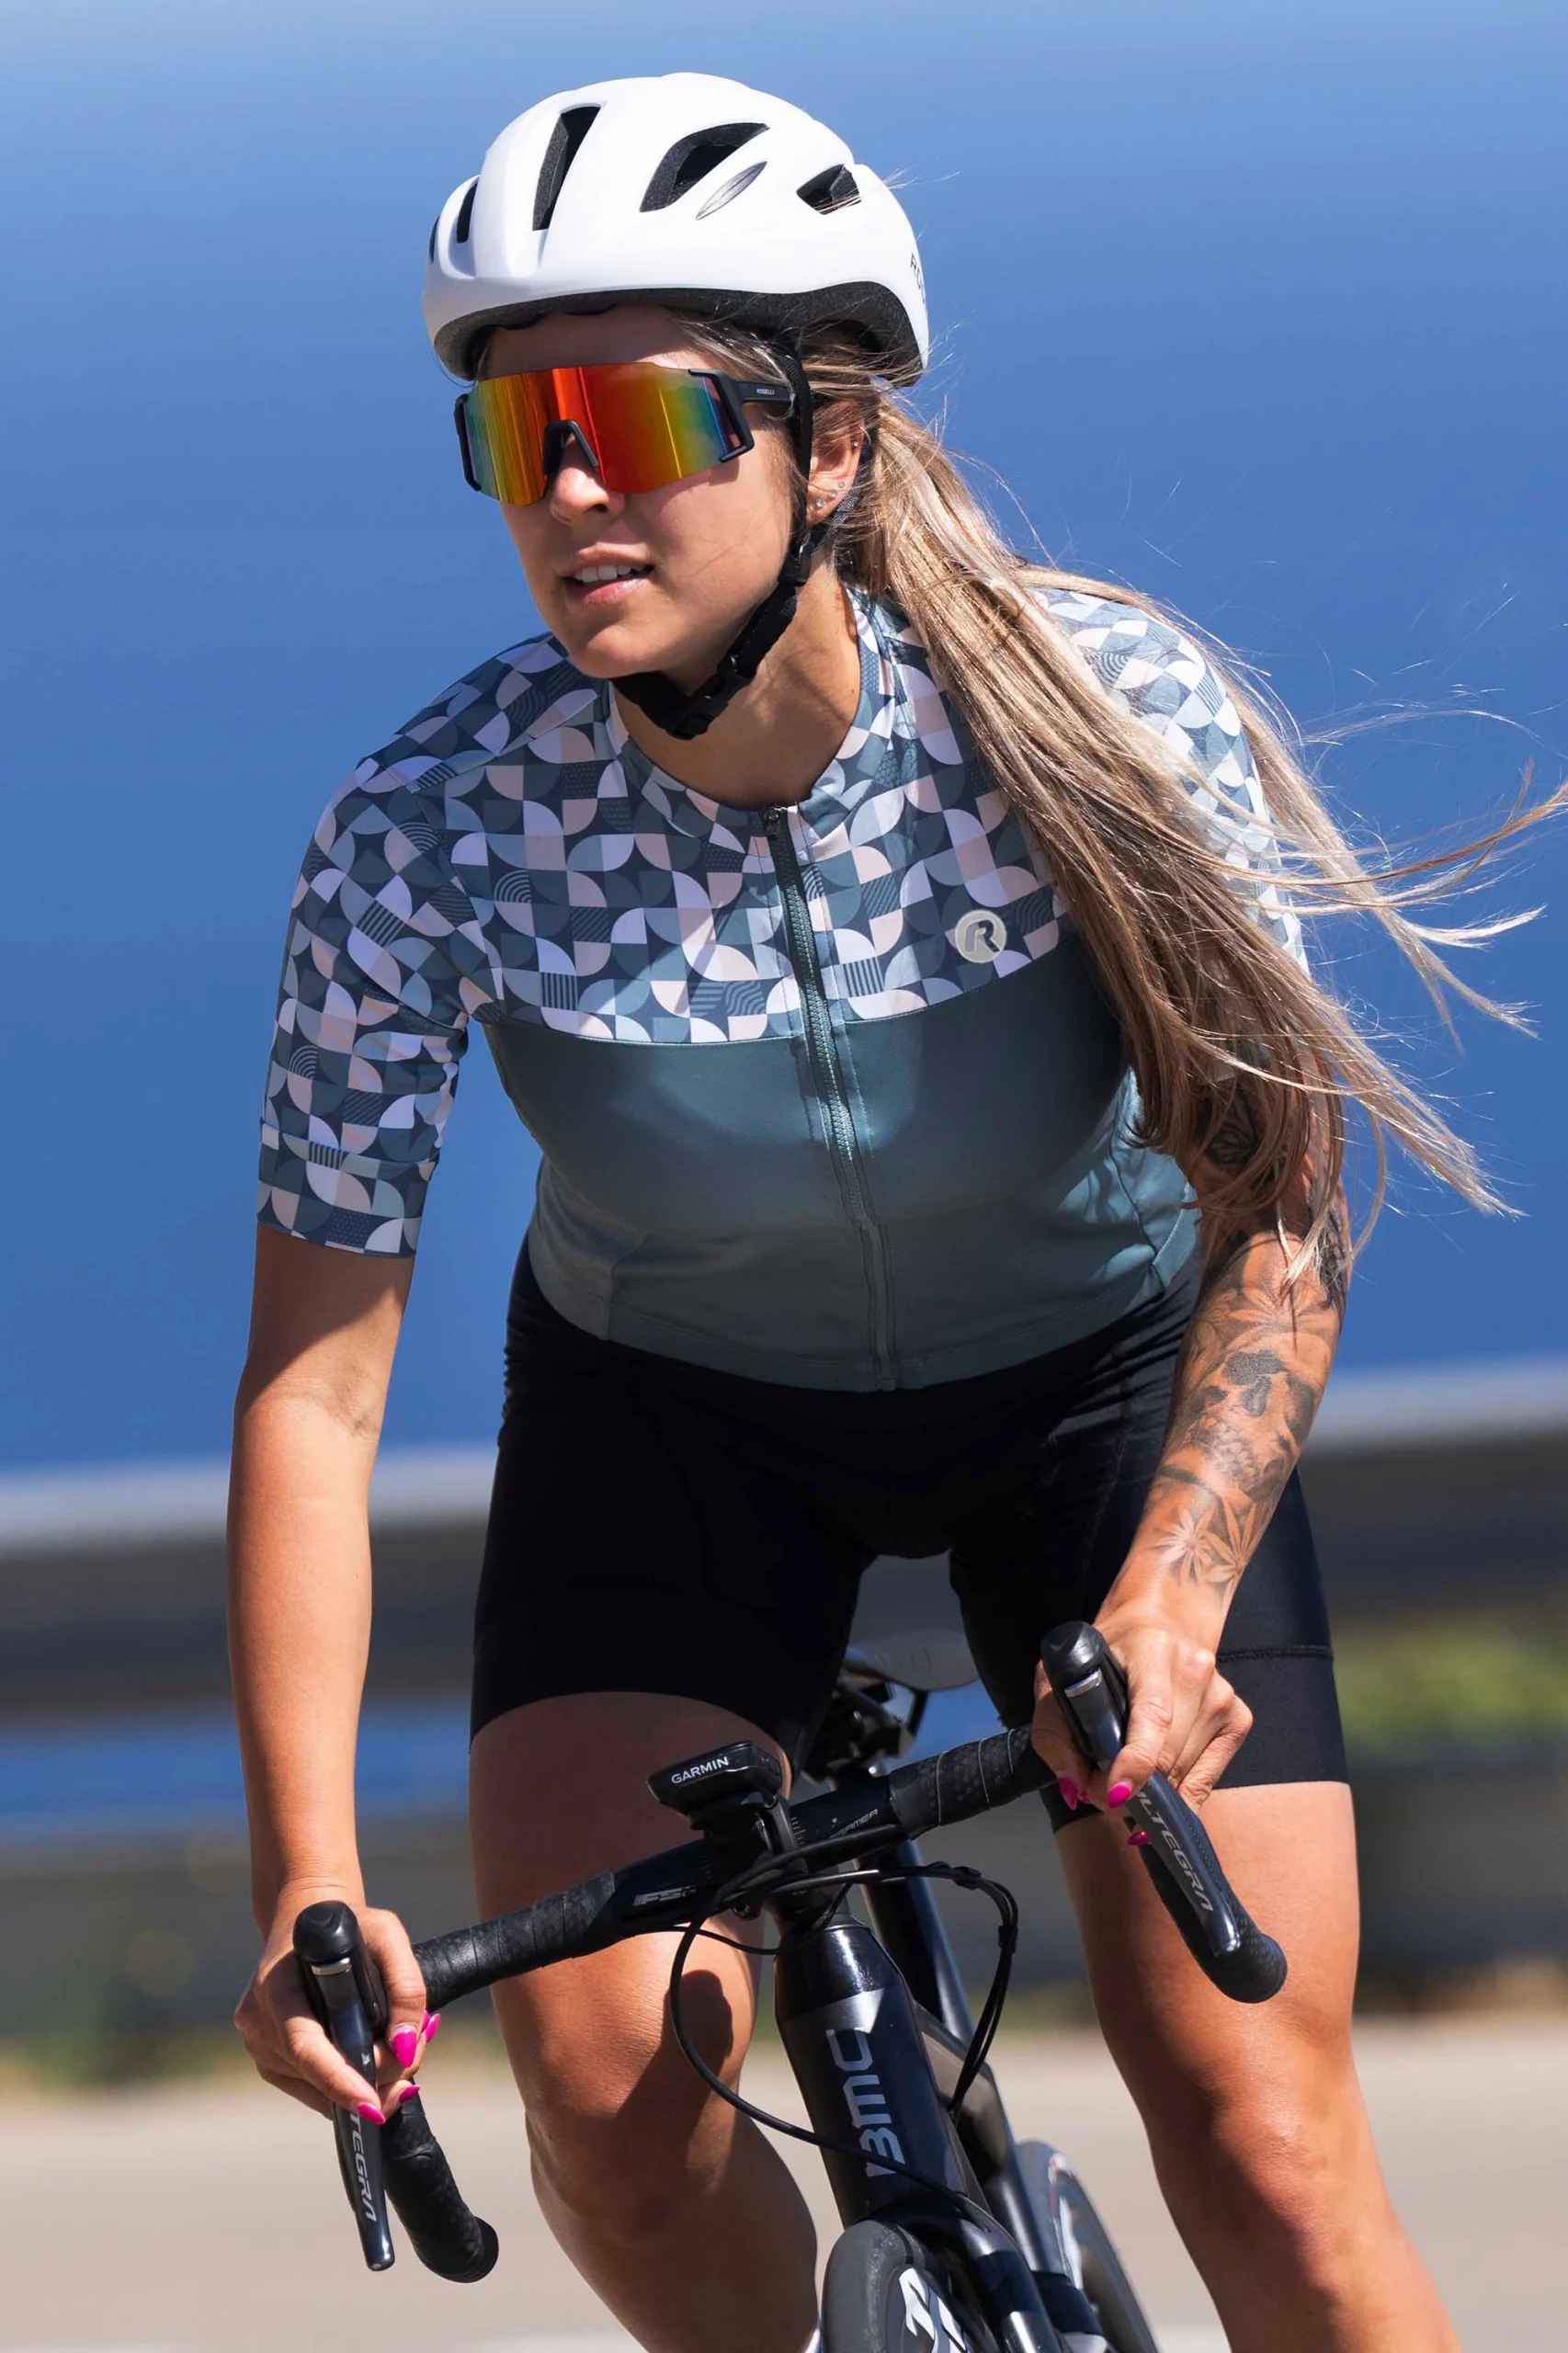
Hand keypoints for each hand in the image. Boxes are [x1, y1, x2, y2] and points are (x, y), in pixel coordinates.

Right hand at [234, 1879, 435, 2122]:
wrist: (310, 1921)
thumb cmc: (349, 1927)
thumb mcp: (387, 1935)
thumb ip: (405, 1985)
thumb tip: (406, 2046)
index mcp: (276, 1986)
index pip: (304, 2045)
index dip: (338, 2080)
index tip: (372, 2105)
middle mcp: (259, 2021)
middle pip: (318, 2074)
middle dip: (374, 2078)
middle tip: (414, 2060)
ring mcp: (259, 2045)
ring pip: (318, 2090)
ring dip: (365, 2082)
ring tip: (399, 2050)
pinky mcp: (268, 2060)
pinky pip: (312, 2088)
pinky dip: (348, 2083)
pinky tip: (374, 2060)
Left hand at [1031, 1601, 1252, 1817]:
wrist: (1158, 1623)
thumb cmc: (1106, 1655)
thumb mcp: (1061, 1677)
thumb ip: (1055, 1732)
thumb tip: (1075, 1787)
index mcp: (1153, 1650)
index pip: (1152, 1714)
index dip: (1135, 1760)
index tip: (1115, 1795)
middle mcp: (1195, 1670)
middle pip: (1166, 1756)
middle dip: (1129, 1788)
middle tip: (1099, 1789)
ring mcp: (1222, 1695)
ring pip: (1183, 1774)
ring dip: (1151, 1791)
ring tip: (1126, 1776)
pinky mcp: (1238, 1718)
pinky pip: (1206, 1779)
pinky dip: (1179, 1792)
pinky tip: (1158, 1780)